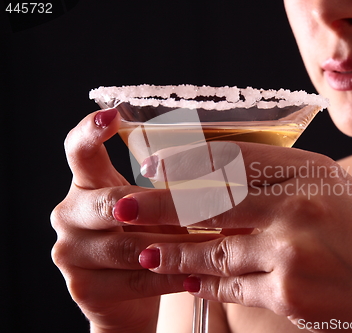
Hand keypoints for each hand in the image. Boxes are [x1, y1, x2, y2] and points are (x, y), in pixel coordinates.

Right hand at [51, 109, 218, 332]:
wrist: (129, 298)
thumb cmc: (147, 241)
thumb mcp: (156, 210)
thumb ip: (169, 190)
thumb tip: (217, 167)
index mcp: (86, 186)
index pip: (78, 151)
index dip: (90, 131)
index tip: (112, 115)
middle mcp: (69, 214)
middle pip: (109, 202)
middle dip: (155, 208)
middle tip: (195, 210)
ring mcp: (70, 252)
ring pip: (126, 246)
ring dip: (173, 247)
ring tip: (209, 246)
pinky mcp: (82, 286)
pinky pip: (132, 279)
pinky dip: (168, 278)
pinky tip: (193, 277)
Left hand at [133, 144, 351, 330]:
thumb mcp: (333, 194)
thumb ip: (282, 183)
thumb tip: (219, 179)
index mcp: (312, 171)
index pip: (233, 159)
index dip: (185, 162)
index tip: (152, 166)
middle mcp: (300, 204)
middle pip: (211, 200)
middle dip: (158, 205)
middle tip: (120, 205)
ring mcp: (294, 251)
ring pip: (213, 249)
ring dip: (172, 252)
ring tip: (142, 250)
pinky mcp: (290, 294)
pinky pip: (231, 284)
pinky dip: (203, 283)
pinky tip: (184, 280)